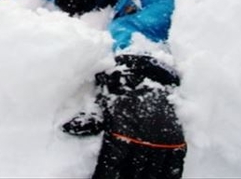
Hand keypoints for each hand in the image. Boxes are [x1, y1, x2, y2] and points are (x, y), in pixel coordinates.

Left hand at [63, 55, 186, 178]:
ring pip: (153, 172)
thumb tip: (65, 128)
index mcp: (122, 131)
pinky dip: (168, 176)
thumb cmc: (120, 88)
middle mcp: (142, 138)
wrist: (148, 72)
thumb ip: (87, 121)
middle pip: (134, 172)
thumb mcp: (103, 103)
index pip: (112, 164)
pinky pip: (173, 165)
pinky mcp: (175, 139)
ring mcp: (161, 139)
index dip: (106, 177)